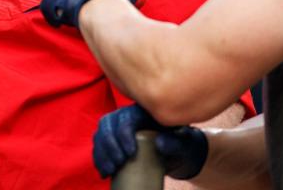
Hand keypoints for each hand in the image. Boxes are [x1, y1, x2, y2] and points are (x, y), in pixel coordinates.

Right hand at [92, 104, 207, 179]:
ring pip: (100, 134)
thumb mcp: (183, 144)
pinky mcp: (112, 139)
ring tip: (110, 170)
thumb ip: (175, 143)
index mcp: (143, 111)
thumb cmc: (181, 143)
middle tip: (119, 163)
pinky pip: (99, 145)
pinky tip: (104, 172)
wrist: (177, 150)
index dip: (124, 134)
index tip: (131, 153)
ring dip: (102, 153)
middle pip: (107, 124)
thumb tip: (159, 143)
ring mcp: (117, 126)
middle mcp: (126, 115)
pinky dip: (99, 159)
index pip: (126, 117)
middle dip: (109, 145)